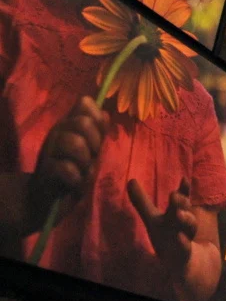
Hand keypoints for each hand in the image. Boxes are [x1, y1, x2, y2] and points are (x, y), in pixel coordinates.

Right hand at [30, 97, 105, 217]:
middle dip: (95, 142)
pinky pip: (66, 168)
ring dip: (85, 161)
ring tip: (83, 171)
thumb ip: (98, 132)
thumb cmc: (74, 170)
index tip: (100, 137)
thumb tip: (105, 113)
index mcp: (70, 125)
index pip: (85, 104)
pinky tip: (75, 183)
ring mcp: (49, 150)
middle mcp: (58, 132)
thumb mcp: (90, 150)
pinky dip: (77, 178)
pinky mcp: (45, 170)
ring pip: (74, 142)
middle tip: (92, 157)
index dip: (98, 119)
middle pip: (82, 122)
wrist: (50, 197)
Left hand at [127, 178, 207, 272]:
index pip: (182, 200)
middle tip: (174, 196)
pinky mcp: (185, 256)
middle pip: (185, 211)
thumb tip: (130, 180)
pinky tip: (180, 238)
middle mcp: (182, 226)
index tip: (184, 179)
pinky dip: (183, 243)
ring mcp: (186, 240)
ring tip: (177, 214)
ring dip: (185, 220)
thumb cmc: (167, 239)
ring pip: (189, 228)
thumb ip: (142, 202)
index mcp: (175, 216)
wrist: (185, 264)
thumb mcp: (153, 220)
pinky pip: (185, 249)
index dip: (184, 190)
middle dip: (181, 203)